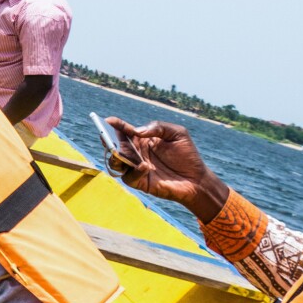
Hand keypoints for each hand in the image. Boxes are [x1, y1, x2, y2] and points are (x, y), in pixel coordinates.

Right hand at [105, 117, 229, 222]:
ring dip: (115, 156)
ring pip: (115, 162)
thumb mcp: (177, 133)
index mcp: (142, 140)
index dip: (115, 125)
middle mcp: (136, 153)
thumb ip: (157, 127)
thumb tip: (136, 131)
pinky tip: (145, 166)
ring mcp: (136, 168)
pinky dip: (134, 171)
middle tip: (105, 136)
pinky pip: (129, 177)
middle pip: (115, 146)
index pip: (124, 131)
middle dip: (108, 140)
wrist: (197, 179)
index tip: (108, 120)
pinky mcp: (140, 182)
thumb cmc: (187, 155)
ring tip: (119, 152)